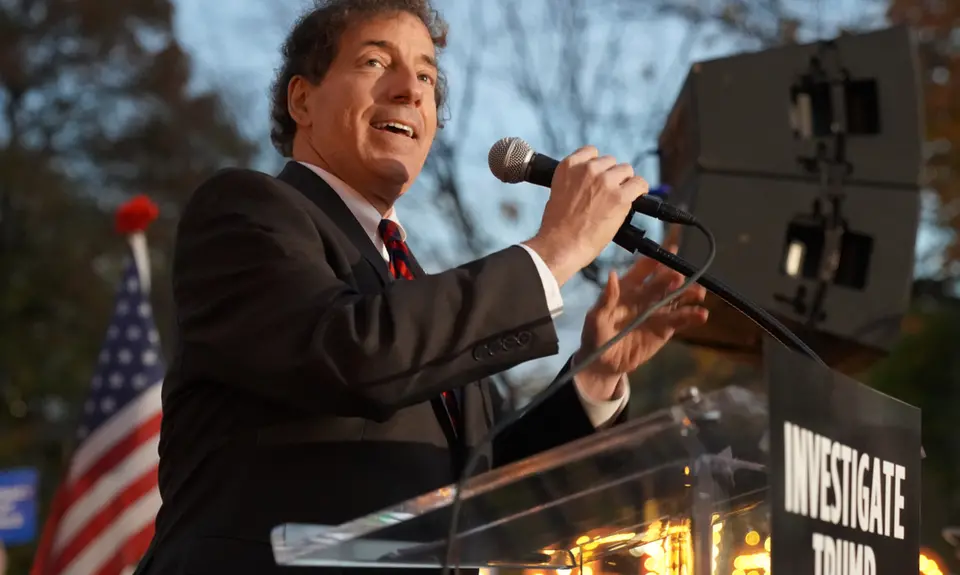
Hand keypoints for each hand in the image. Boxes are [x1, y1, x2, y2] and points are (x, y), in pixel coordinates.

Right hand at [524, 146, 647, 285]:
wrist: (561, 245)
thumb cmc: (557, 226)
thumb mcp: (558, 193)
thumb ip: (574, 182)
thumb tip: (589, 185)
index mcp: (569, 166)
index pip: (591, 151)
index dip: (598, 165)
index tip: (599, 176)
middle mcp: (588, 169)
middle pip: (611, 162)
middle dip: (611, 176)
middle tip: (608, 194)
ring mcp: (605, 182)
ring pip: (626, 170)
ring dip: (625, 183)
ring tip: (619, 198)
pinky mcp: (620, 197)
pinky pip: (639, 184)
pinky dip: (640, 190)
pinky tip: (636, 198)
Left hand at [574, 249, 708, 401]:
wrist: (604, 363)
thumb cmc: (595, 335)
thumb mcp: (596, 318)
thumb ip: (606, 299)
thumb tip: (611, 275)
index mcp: (627, 288)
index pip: (642, 270)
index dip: (653, 261)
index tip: (665, 252)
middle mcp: (645, 296)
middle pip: (663, 282)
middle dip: (673, 277)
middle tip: (680, 277)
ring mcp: (657, 311)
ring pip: (676, 298)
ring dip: (688, 294)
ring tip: (698, 293)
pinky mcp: (665, 329)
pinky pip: (680, 320)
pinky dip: (692, 316)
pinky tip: (701, 314)